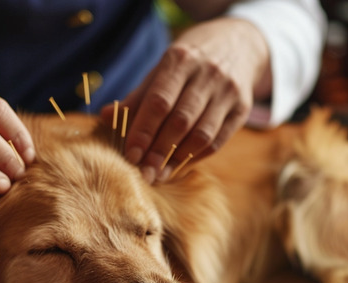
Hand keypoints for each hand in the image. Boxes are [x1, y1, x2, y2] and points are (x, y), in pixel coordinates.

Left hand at [101, 17, 269, 182]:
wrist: (237, 43)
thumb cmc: (189, 62)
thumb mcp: (163, 69)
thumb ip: (137, 96)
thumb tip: (104, 118)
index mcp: (181, 60)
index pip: (159, 102)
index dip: (143, 131)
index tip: (130, 155)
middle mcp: (208, 74)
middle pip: (180, 121)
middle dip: (159, 151)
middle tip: (143, 173)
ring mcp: (228, 91)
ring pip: (202, 134)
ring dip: (178, 159)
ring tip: (159, 174)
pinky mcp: (243, 108)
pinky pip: (218, 141)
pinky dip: (196, 157)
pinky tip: (179, 166)